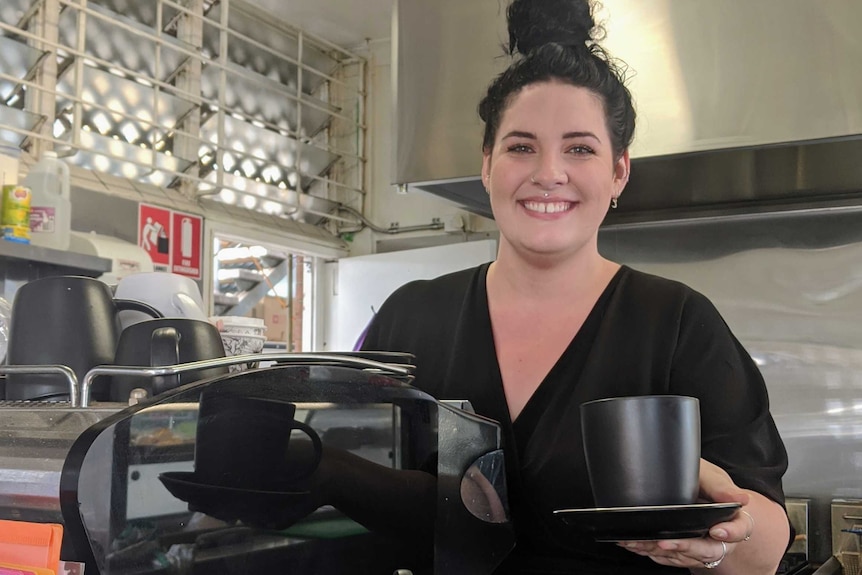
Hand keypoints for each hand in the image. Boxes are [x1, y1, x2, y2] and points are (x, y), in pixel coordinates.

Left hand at [617, 459, 754, 569]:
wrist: (692, 486)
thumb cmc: (704, 480)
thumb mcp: (712, 477)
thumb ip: (721, 487)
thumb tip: (740, 498)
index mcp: (733, 518)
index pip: (739, 529)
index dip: (730, 533)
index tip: (716, 530)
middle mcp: (719, 537)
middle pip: (709, 551)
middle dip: (686, 547)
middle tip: (665, 543)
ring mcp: (700, 545)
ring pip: (686, 557)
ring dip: (663, 552)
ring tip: (641, 543)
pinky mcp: (683, 550)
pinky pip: (671, 558)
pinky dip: (653, 552)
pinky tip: (638, 545)